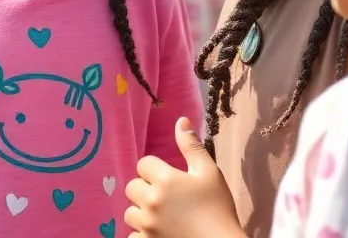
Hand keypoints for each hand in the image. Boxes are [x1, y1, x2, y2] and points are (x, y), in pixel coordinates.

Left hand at [124, 118, 245, 237]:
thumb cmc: (218, 207)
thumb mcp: (209, 173)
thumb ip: (191, 146)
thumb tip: (180, 120)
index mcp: (165, 179)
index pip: (143, 164)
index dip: (155, 170)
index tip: (170, 180)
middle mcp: (151, 200)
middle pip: (132, 187)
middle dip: (145, 190)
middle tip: (165, 198)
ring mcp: (146, 224)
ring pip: (129, 212)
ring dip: (141, 212)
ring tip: (161, 216)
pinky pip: (132, 235)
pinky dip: (141, 234)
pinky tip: (157, 232)